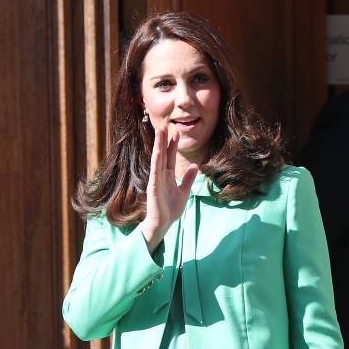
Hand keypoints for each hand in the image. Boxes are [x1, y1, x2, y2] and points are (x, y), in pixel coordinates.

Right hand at [140, 126, 198, 252]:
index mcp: (167, 176)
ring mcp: (156, 180)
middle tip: (165, 125)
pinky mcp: (153, 187)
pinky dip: (156, 161)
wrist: (163, 223)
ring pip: (157, 159)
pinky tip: (157, 152)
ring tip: (159, 132)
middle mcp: (160, 176)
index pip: (169, 157)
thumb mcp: (183, 192)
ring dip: (158, 145)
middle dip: (164, 140)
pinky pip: (155, 172)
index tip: (175, 133)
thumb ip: (187, 179)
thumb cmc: (170, 209)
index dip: (172, 145)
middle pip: (162, 154)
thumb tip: (195, 166)